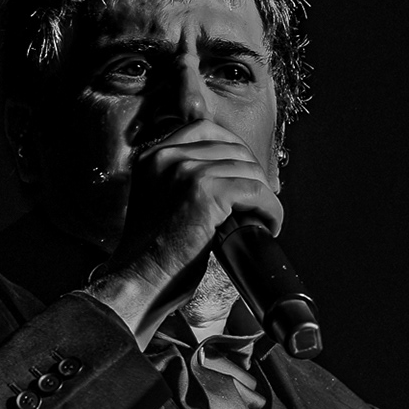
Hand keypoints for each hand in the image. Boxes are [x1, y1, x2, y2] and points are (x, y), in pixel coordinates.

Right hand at [87, 119, 282, 345]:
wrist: (139, 278)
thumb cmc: (149, 254)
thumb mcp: (157, 201)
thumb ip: (179, 181)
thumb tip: (227, 176)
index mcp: (153, 156)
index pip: (204, 129)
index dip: (234, 148)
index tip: (245, 172)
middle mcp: (168, 157)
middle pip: (232, 148)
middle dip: (253, 174)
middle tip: (260, 201)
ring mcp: (187, 172)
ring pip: (248, 170)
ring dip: (264, 196)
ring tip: (263, 218)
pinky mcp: (206, 193)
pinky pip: (256, 191)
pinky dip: (270, 209)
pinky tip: (268, 225)